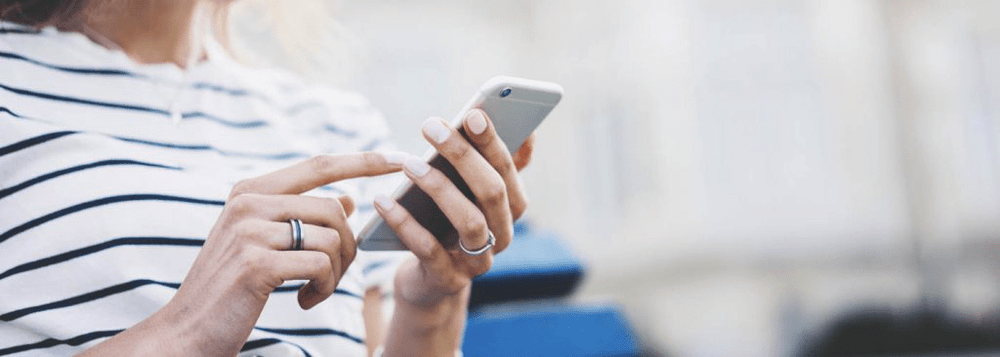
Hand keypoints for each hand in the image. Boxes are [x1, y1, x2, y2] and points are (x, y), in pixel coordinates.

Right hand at [162, 153, 398, 355]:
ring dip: (335, 273)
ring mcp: (250, 231)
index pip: (319, 165)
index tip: (400, 157)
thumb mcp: (263, 244)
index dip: (363, 160)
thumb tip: (348, 198)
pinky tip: (304, 302)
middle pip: (334, 208)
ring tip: (314, 292)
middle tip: (333, 275)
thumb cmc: (231, 288)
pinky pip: (320, 265)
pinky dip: (324, 289)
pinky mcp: (256, 263)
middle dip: (348, 246)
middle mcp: (248, 203)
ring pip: (331, 238)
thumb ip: (301, 217)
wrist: (186, 332)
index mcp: (250, 191)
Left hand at [373, 109, 532, 306]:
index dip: (492, 142)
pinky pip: (428, 249)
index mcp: (512, 207)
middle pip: (492, 192)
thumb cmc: (449, 222)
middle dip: (463, 156)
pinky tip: (383, 200)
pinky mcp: (448, 280)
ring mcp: (478, 261)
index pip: (508, 170)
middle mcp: (502, 234)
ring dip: (439, 188)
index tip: (472, 113)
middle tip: (432, 126)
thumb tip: (529, 131)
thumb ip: (495, 164)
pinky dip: (405, 223)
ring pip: (469, 222)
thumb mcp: (472, 194)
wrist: (429, 280)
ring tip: (409, 164)